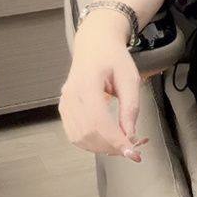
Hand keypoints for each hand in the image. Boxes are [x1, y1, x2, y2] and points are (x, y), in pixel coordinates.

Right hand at [59, 16, 149, 162]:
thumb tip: (130, 135)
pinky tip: (106, 140)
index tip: (132, 152)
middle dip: (110, 146)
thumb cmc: (113, 57)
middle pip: (88, 133)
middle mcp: (71, 94)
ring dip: (101, 147)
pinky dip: (90, 143)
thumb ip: (130, 106)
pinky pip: (74, 134)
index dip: (115, 140)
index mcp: (87, 83)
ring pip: (79, 138)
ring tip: (120, 144)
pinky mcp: (64, 108)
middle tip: (131, 149)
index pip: (99, 120)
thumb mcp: (129, 77)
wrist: (95, 44)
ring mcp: (64, 102)